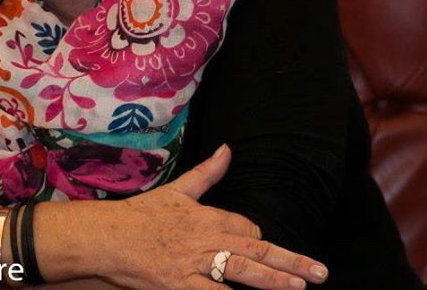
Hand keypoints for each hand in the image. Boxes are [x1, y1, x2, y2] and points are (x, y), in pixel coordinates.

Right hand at [95, 144, 328, 289]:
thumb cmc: (141, 214)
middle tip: (320, 272)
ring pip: (243, 272)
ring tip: (300, 287)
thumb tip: (229, 150)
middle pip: (257, 250)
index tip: (266, 249)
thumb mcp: (177, 190)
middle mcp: (207, 239)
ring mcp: (195, 264)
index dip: (261, 241)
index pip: (248, 229)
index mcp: (208, 215)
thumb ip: (208, 173)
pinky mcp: (180, 285)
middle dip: (291, 262)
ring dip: (274, 281)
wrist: (107, 236)